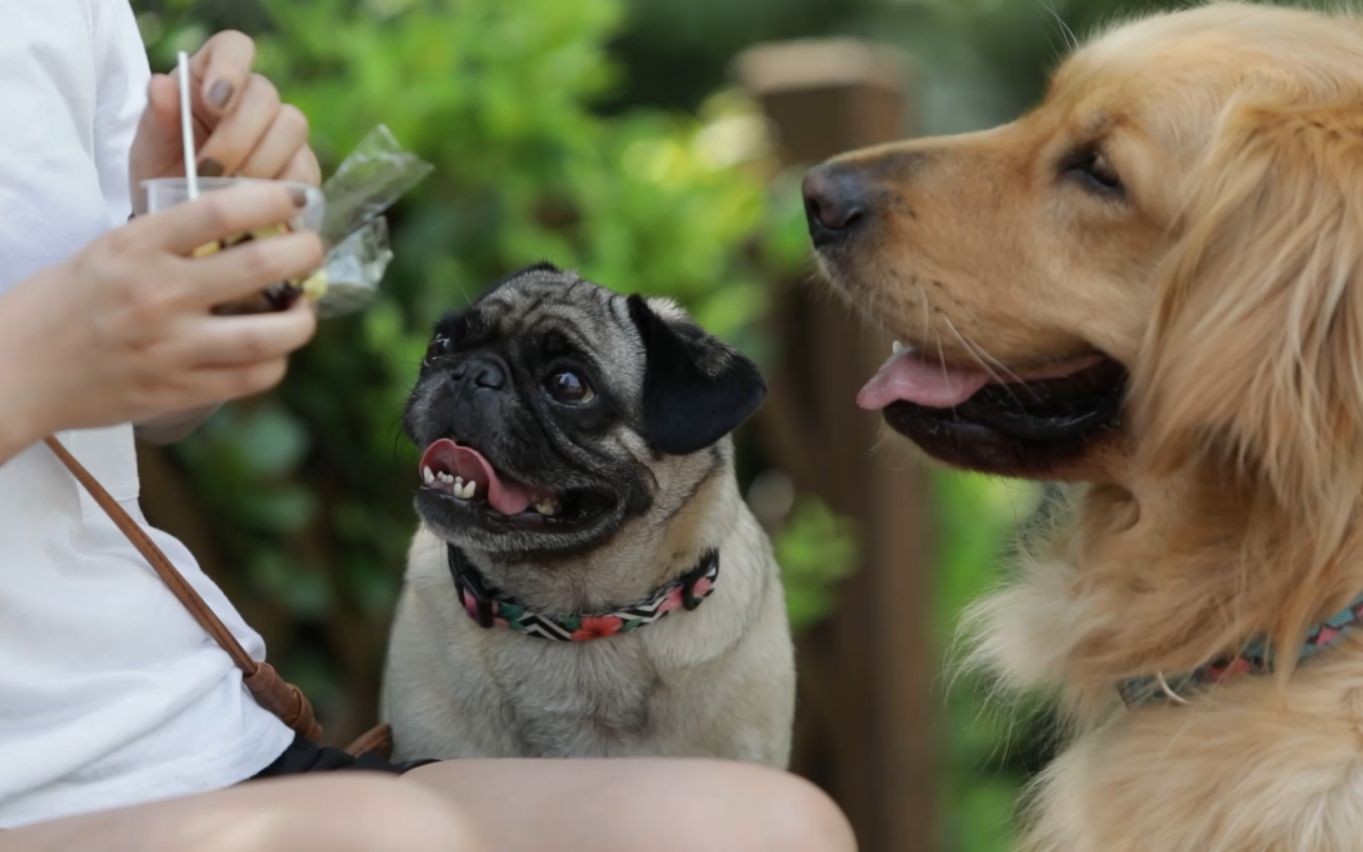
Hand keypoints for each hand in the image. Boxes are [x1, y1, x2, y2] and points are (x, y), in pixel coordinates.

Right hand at [0, 184, 321, 459]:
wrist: (16, 370)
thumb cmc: (67, 304)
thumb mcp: (109, 251)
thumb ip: (170, 241)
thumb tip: (244, 226)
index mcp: (138, 247)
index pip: (220, 209)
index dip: (272, 198)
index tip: (296, 197)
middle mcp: (159, 294)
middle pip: (262, 264)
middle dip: (305, 252)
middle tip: (313, 249)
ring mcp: (173, 346)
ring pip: (271, 333)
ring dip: (303, 317)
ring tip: (303, 307)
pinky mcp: (180, 390)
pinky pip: (254, 377)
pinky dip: (276, 361)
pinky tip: (273, 349)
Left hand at [128, 31, 320, 212]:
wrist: (186, 225)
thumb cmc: (164, 176)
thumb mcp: (149, 151)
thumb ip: (156, 119)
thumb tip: (159, 85)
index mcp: (212, 77)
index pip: (234, 47)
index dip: (230, 67)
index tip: (214, 103)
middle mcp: (254, 99)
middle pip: (265, 95)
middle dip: (237, 136)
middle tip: (208, 171)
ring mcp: (283, 132)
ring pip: (292, 128)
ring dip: (260, 164)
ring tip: (229, 195)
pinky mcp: (302, 167)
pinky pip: (305, 170)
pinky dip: (281, 190)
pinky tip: (255, 208)